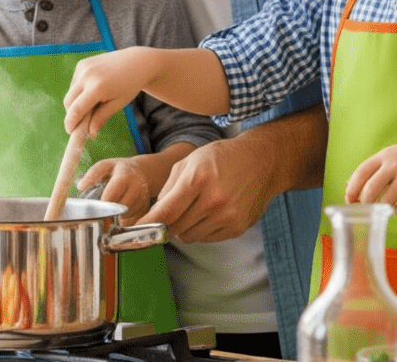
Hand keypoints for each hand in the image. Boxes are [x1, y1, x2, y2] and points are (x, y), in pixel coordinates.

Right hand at [65, 47, 155, 136]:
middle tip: (81, 123)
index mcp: (97, 87)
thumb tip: (90, 134)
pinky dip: (78, 91)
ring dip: (75, 102)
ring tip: (92, 105)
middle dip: (72, 114)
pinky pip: (74, 82)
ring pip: (70, 92)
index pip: (76, 110)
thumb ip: (101, 118)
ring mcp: (83, 67)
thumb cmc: (130, 85)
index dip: (71, 123)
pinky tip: (92, 92)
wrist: (137, 62)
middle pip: (69, 101)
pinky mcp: (82, 63)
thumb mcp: (118, 104)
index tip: (70, 132)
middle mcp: (87, 75)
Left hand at [78, 157, 150, 224]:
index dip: (101, 204)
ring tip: (115, 206)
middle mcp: (137, 189)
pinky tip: (122, 212)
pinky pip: (132, 222)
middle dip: (109, 211)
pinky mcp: (146, 210)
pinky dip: (125, 220)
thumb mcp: (106, 165)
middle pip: (119, 209)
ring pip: (126, 217)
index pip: (111, 196)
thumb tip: (80, 186)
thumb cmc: (120, 170)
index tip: (95, 208)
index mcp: (124, 177)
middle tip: (103, 209)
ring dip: (117, 216)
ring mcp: (143, 200)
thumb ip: (93, 174)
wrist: (144, 172)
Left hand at [136, 136, 274, 241]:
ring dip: (183, 228)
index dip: (148, 225)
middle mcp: (214, 201)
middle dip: (166, 224)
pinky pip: (207, 238)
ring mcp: (227, 217)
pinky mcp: (237, 228)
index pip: (166, 213)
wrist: (261, 161)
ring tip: (191, 209)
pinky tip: (206, 213)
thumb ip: (169, 187)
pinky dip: (200, 230)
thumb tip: (155, 213)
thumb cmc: (221, 157)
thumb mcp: (190, 161)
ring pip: (190, 236)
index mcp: (198, 180)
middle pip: (176, 228)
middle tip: (168, 214)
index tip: (135, 231)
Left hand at [345, 136, 396, 215]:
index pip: (361, 172)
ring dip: (382, 208)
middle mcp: (394, 165)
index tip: (348, 200)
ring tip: (385, 206)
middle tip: (365, 209)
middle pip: (371, 188)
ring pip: (387, 200)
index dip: (351, 189)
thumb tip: (351, 187)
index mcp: (383, 156)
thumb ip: (373, 169)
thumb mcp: (390, 155)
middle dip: (365, 202)